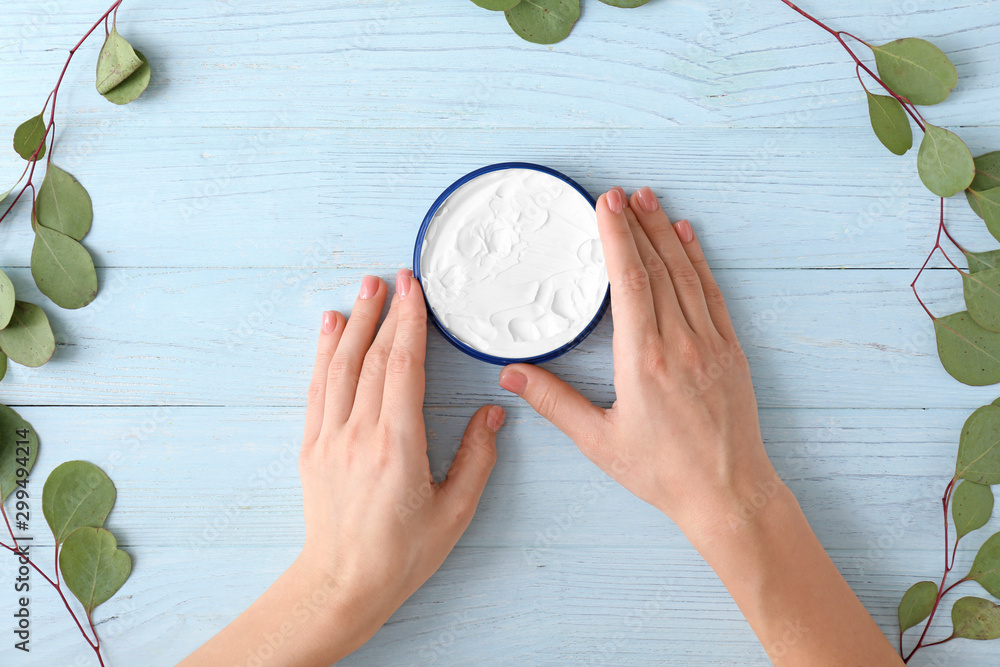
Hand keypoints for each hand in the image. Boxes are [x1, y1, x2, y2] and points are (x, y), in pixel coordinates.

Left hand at [298, 270, 504, 652]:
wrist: (342, 585)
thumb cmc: (402, 554)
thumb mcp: (455, 511)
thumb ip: (477, 457)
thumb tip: (493, 411)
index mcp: (398, 445)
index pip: (403, 367)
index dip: (410, 324)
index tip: (415, 290)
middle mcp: (360, 434)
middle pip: (372, 358)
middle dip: (385, 312)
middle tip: (394, 276)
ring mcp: (330, 438)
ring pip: (341, 366)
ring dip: (354, 323)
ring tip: (364, 289)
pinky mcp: (313, 447)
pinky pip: (317, 389)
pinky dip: (323, 354)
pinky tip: (330, 330)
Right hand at [499, 186, 775, 537]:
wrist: (728, 493)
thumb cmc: (663, 472)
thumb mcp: (599, 441)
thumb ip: (554, 402)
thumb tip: (511, 375)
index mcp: (644, 361)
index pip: (630, 283)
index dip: (617, 239)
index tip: (607, 207)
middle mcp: (680, 344)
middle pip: (658, 268)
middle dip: (638, 226)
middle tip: (622, 193)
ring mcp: (710, 344)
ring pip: (687, 275)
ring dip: (668, 234)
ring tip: (652, 201)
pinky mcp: (731, 351)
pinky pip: (714, 295)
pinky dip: (700, 262)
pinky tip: (689, 239)